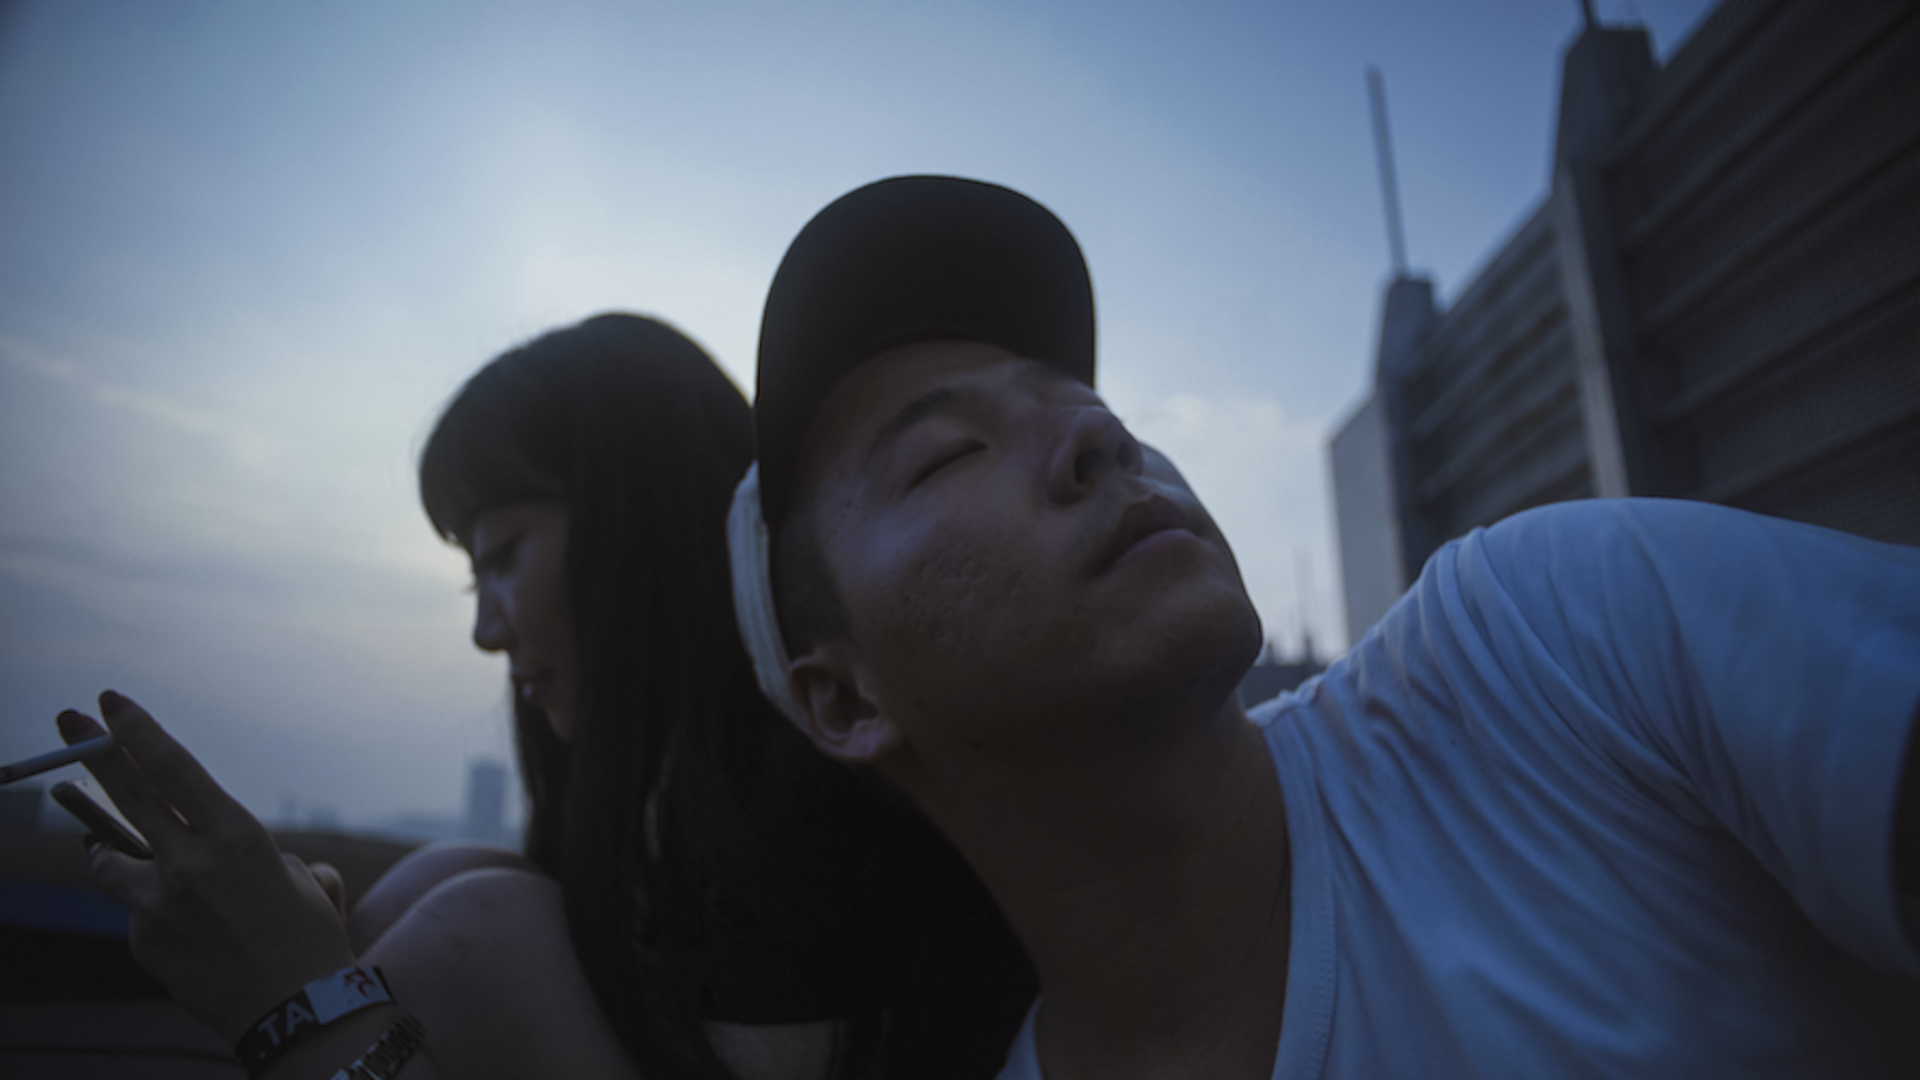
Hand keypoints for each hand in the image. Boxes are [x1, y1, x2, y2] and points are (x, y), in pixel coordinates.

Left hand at [59, 691, 358, 1043]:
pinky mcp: (142, 940)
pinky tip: (190, 932)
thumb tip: (213, 849)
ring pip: (110, 859)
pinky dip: (153, 910)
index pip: (172, 767)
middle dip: (94, 751)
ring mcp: (158, 904)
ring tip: (116, 848)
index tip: (111, 703)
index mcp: (237, 836)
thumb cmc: (309, 939)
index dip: (137, 730)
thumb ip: (248, 854)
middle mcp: (189, 863)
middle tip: (69, 720)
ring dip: (112, 848)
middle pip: (127, 793)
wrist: (298, 1011)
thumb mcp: (301, 879)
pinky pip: (135, 910)